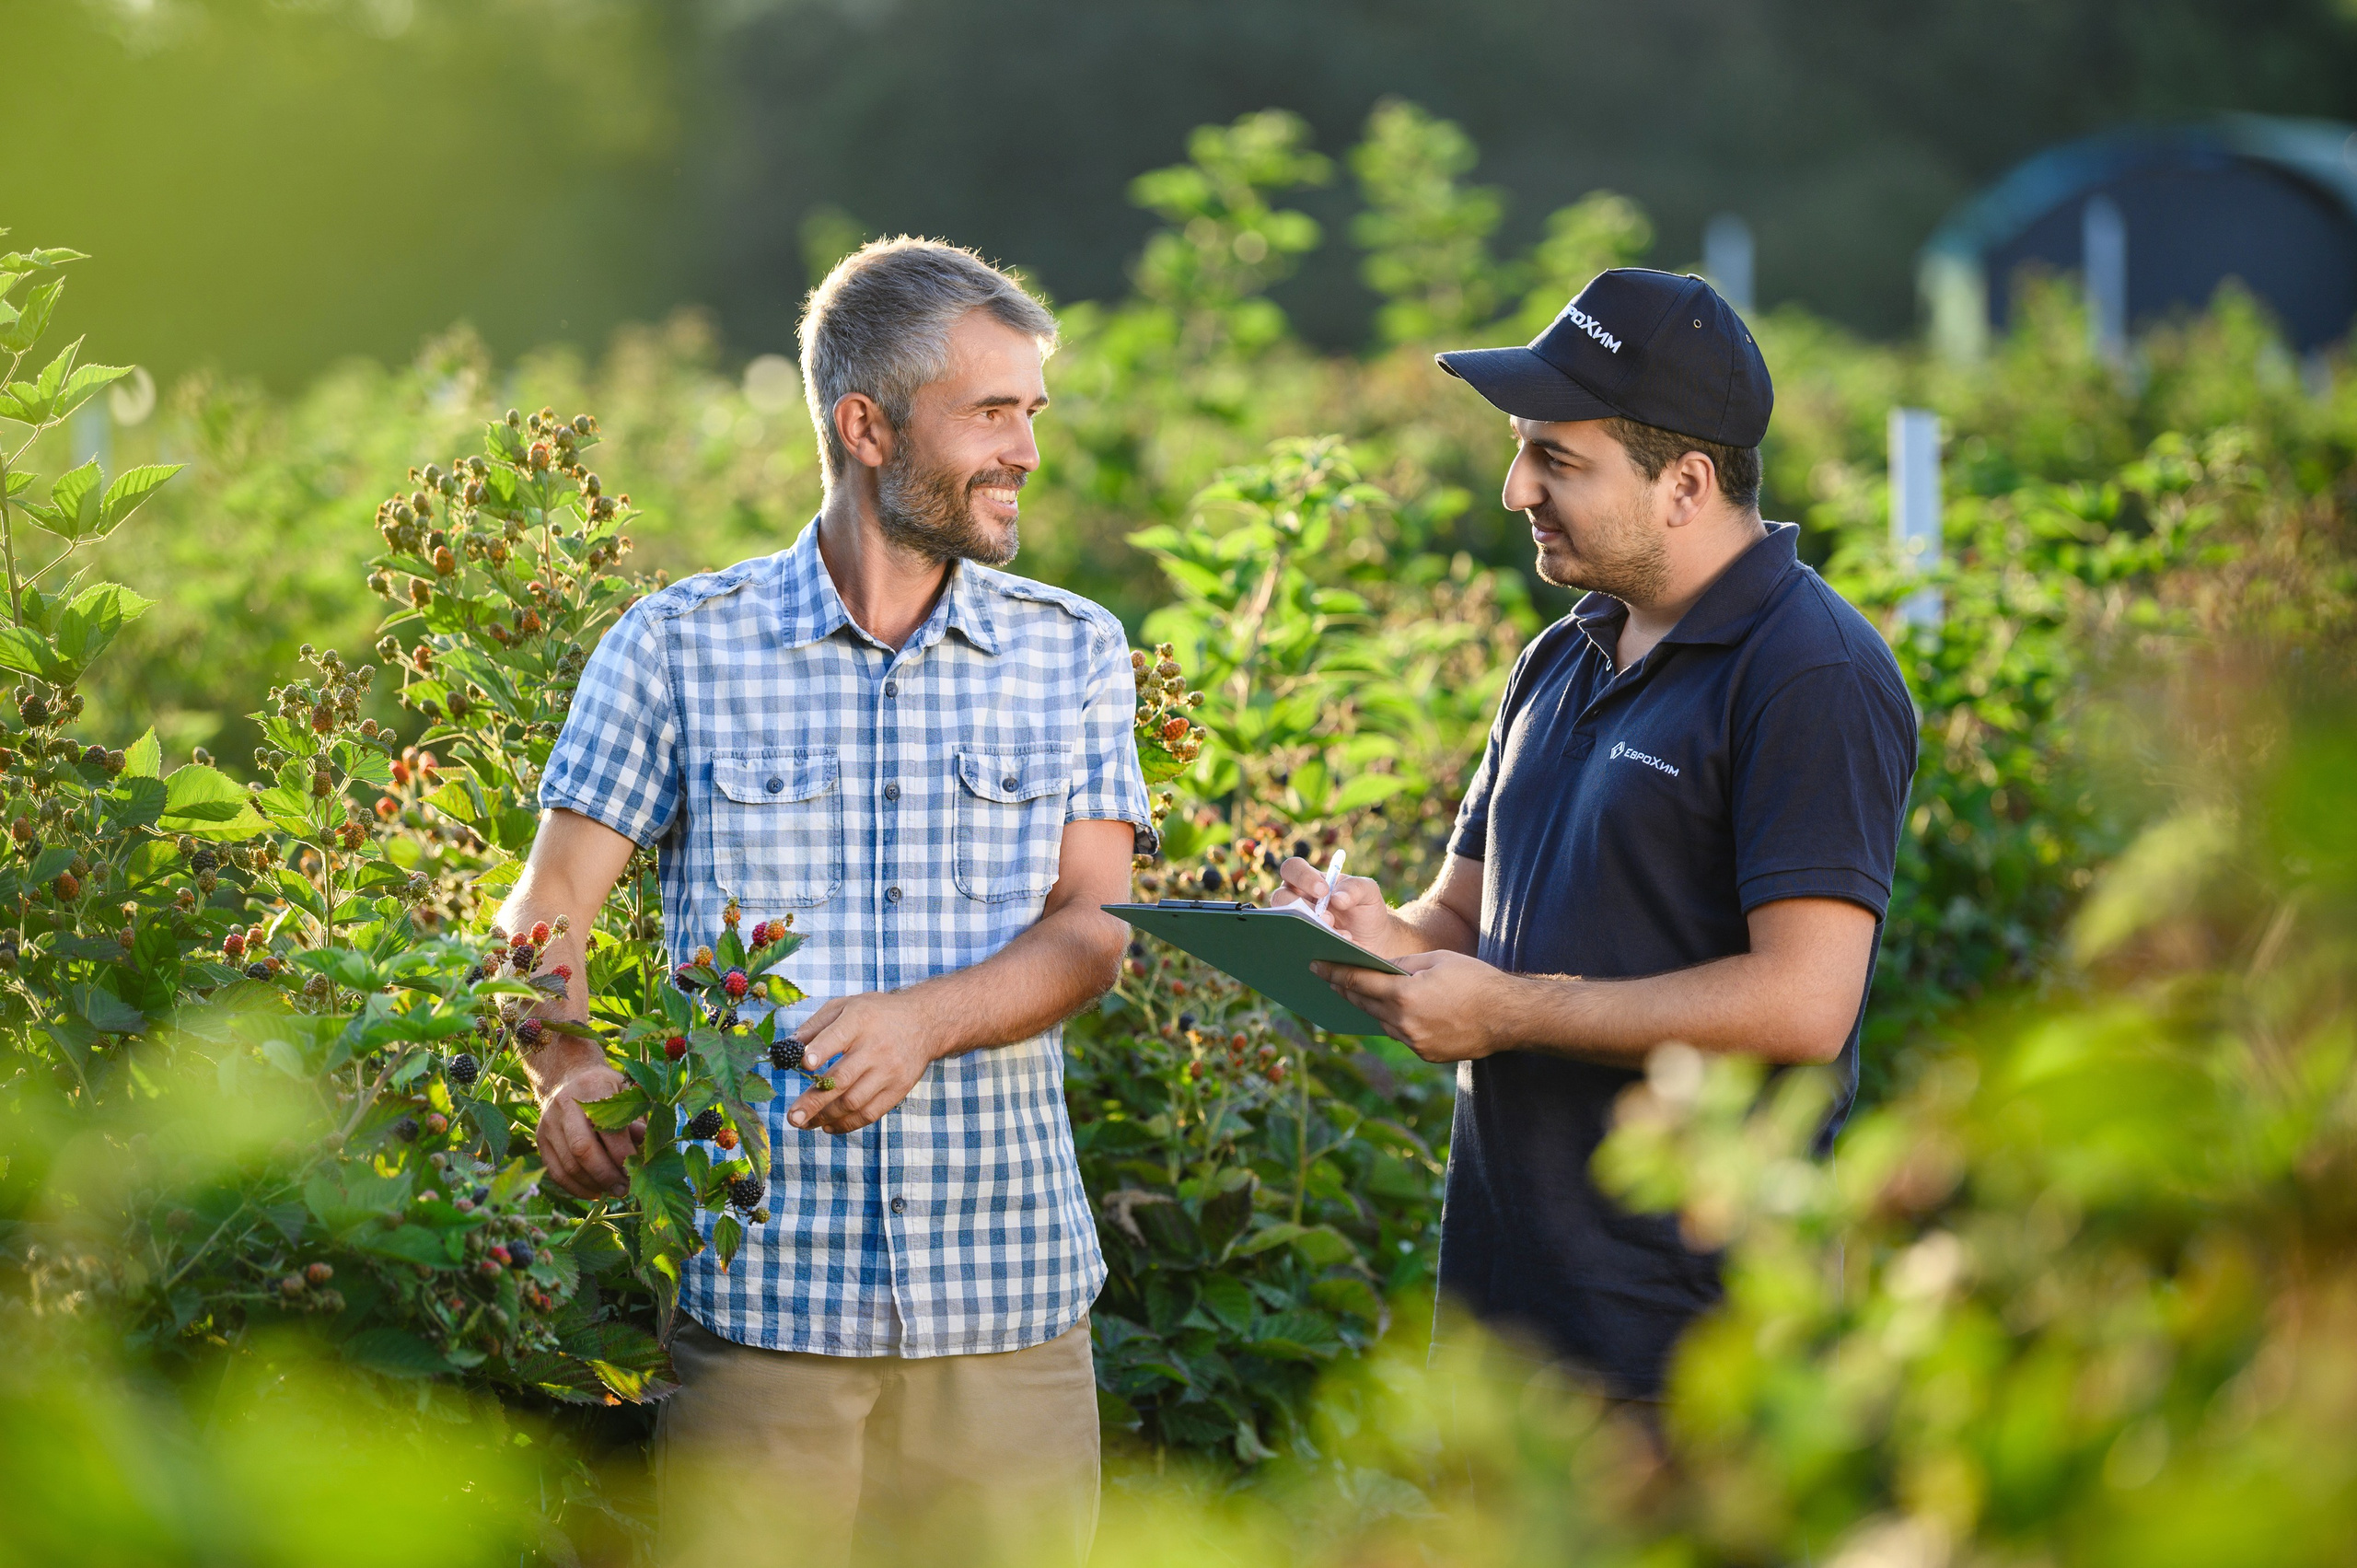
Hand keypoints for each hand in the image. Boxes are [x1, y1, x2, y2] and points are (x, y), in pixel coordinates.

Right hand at [534, 1053, 645, 1199]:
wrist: (568, 1078)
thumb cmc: (605, 1089)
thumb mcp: (626, 1093)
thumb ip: (636, 1121)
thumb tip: (645, 1153)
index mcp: (592, 1088)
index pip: (608, 1128)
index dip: (623, 1154)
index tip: (637, 1169)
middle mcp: (564, 1105)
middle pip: (582, 1149)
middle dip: (606, 1174)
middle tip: (625, 1188)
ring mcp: (548, 1124)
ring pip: (568, 1165)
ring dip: (593, 1185)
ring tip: (613, 1191)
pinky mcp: (540, 1141)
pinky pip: (556, 1173)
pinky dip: (576, 1188)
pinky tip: (595, 1192)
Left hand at [787, 991, 951, 1134]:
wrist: (924, 1023)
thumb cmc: (876, 1014)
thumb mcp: (846, 1006)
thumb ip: (815, 1025)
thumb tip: (786, 1048)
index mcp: (860, 1020)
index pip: (838, 1036)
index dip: (820, 1051)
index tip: (803, 1064)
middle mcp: (876, 1047)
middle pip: (842, 1079)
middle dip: (814, 1101)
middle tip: (792, 1117)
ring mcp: (889, 1071)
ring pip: (854, 1101)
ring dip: (825, 1117)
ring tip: (804, 1123)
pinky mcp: (898, 1089)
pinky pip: (870, 1113)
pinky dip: (846, 1124)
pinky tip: (828, 1125)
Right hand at [1273, 856, 1391, 948]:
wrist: (1373, 942)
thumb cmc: (1366, 910)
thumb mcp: (1368, 892)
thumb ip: (1356, 887)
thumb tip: (1336, 898)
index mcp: (1310, 880)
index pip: (1293, 868)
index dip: (1302, 877)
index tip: (1323, 890)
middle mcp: (1296, 899)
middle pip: (1280, 897)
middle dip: (1305, 909)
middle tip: (1328, 919)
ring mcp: (1295, 923)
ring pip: (1285, 923)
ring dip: (1308, 929)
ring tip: (1336, 936)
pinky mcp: (1298, 944)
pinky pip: (1292, 944)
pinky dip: (1310, 946)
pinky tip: (1331, 949)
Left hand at [1311, 949, 1521, 1062]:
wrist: (1509, 1017)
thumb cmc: (1475, 980)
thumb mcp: (1437, 960)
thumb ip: (1402, 965)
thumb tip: (1377, 967)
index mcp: (1404, 995)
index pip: (1357, 982)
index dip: (1334, 972)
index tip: (1316, 965)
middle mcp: (1403, 1023)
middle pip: (1363, 1003)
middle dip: (1345, 988)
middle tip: (1329, 976)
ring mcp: (1414, 1042)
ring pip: (1380, 1021)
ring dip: (1369, 1006)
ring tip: (1357, 992)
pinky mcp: (1425, 1053)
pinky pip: (1400, 1034)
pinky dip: (1393, 1020)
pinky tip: (1393, 1010)